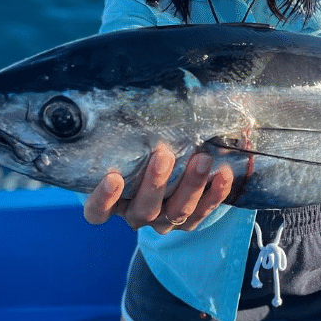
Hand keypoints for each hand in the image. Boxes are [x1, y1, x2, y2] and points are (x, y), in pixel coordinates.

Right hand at [82, 145, 233, 233]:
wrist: (169, 169)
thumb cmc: (139, 149)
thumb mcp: (129, 143)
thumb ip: (128, 132)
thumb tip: (137, 99)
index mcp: (113, 201)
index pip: (98, 211)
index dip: (103, 199)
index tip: (113, 177)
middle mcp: (136, 214)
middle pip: (143, 209)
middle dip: (155, 183)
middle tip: (163, 156)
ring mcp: (163, 220)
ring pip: (177, 212)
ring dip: (190, 185)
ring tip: (202, 159)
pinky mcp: (189, 221)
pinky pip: (203, 212)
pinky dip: (215, 194)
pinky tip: (223, 173)